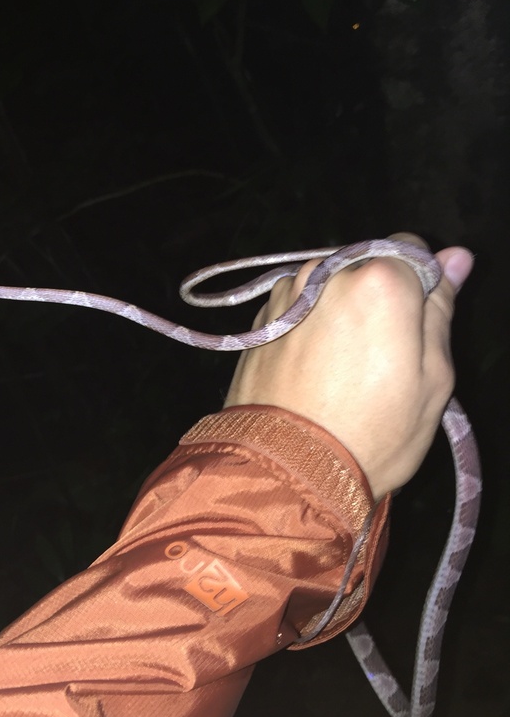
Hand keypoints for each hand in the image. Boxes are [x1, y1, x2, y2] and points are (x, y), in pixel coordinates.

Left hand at [224, 233, 473, 499]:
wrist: (285, 469)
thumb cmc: (371, 432)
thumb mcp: (432, 379)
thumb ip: (440, 310)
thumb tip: (457, 257)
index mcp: (380, 281)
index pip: (411, 248)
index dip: (420, 285)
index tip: (414, 327)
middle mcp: (326, 271)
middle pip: (366, 266)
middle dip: (378, 299)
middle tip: (379, 358)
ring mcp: (288, 293)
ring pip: (330, 284)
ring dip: (340, 310)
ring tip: (341, 370)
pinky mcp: (260, 317)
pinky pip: (300, 305)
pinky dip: (310, 325)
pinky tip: (313, 370)